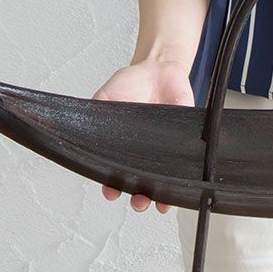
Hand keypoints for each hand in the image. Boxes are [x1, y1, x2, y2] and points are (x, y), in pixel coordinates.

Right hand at [92, 59, 194, 213]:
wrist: (159, 69)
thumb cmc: (130, 84)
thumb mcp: (106, 96)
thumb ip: (96, 114)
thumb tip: (85, 129)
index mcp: (121, 147)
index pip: (115, 175)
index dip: (112, 187)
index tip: (111, 192)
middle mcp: (143, 154)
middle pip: (140, 186)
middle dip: (139, 198)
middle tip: (138, 200)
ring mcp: (164, 151)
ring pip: (163, 182)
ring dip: (162, 196)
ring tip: (159, 202)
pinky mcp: (186, 143)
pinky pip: (187, 165)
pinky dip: (186, 178)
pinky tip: (183, 188)